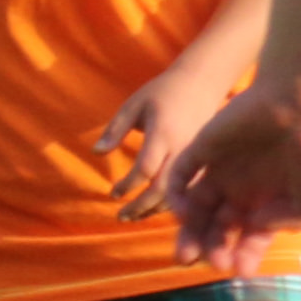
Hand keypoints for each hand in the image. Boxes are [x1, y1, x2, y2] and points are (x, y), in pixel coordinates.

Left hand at [95, 60, 238, 223]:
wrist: (202, 83)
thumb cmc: (162, 92)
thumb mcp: (133, 105)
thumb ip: (115, 129)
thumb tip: (96, 153)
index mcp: (163, 133)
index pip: (145, 169)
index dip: (127, 185)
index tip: (113, 192)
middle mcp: (183, 148)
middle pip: (164, 188)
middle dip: (141, 206)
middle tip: (121, 216)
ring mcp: (197, 156)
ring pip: (180, 192)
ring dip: (156, 209)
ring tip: (136, 216)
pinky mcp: (204, 160)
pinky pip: (190, 188)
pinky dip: (173, 202)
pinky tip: (156, 207)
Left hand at [170, 81, 300, 271]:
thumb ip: (295, 219)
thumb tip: (258, 226)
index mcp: (273, 198)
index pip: (252, 234)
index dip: (246, 254)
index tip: (240, 269)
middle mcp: (245, 187)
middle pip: (220, 227)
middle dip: (213, 248)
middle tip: (211, 261)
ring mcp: (221, 168)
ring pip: (196, 209)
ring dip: (189, 233)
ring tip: (186, 254)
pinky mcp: (202, 149)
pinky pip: (181, 177)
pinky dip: (177, 198)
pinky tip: (187, 212)